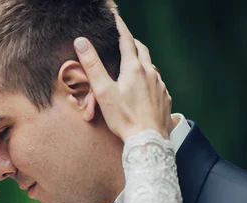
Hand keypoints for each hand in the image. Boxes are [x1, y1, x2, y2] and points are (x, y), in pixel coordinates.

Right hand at [73, 15, 171, 140]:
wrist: (148, 140)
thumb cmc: (124, 118)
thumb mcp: (103, 91)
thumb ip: (92, 65)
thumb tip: (81, 42)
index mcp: (134, 68)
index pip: (127, 41)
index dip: (121, 28)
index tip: (116, 18)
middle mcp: (151, 73)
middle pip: (142, 51)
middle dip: (132, 43)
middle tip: (125, 40)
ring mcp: (160, 86)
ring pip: (150, 67)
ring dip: (141, 63)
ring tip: (133, 65)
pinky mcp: (165, 99)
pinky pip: (157, 84)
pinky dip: (149, 80)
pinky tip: (144, 89)